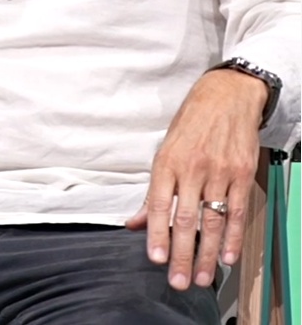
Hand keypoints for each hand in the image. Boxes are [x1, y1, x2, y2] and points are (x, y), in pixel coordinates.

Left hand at [125, 69, 267, 290]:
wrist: (226, 97)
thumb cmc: (190, 125)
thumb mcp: (164, 151)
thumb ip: (153, 192)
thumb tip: (136, 223)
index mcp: (166, 163)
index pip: (159, 205)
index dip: (156, 234)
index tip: (154, 258)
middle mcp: (192, 169)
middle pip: (185, 219)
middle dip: (180, 253)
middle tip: (177, 280)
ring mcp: (219, 172)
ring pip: (212, 220)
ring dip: (207, 253)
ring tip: (202, 277)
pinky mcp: (241, 174)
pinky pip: (237, 211)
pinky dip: (234, 237)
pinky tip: (228, 256)